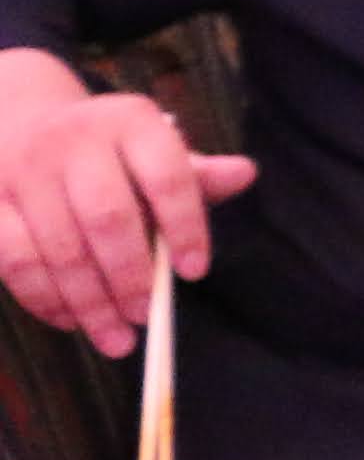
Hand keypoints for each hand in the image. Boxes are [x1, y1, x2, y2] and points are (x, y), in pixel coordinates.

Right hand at [0, 54, 252, 358]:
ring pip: (59, 248)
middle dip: (130, 275)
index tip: (195, 272)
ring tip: (116, 337)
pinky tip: (71, 323)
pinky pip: (15, 262)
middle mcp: (75, 140)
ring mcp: (24, 171)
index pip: (168, 176)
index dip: (185, 226)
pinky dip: (44, 300)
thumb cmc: (109, 150)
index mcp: (130, 121)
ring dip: (89, 302)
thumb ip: (195, 174)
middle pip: (107, 217)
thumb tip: (245, 174)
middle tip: (147, 314)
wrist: (23, 121)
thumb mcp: (154, 148)